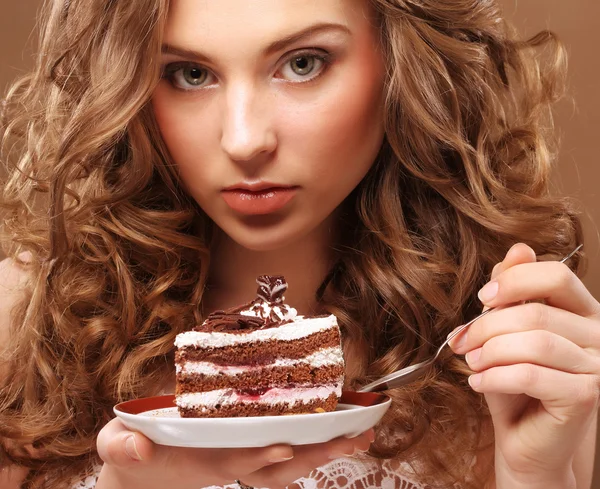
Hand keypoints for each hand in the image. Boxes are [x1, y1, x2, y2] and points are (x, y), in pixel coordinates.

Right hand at [96, 417, 373, 488]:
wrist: (144, 465)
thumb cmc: (133, 450)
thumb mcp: (118, 446)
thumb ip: (122, 446)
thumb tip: (139, 450)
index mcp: (202, 458)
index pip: (235, 459)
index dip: (258, 457)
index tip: (283, 448)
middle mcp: (229, 458)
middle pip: (276, 463)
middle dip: (313, 454)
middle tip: (354, 439)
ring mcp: (240, 452)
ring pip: (287, 458)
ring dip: (322, 449)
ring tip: (361, 435)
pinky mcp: (245, 442)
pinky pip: (282, 443)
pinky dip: (309, 438)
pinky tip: (336, 428)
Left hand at [450, 243, 599, 488]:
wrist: (527, 440)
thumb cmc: (515, 384)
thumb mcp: (507, 333)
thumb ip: (513, 293)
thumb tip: (519, 249)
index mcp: (583, 311)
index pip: (558, 275)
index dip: (516, 280)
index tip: (483, 298)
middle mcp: (598, 335)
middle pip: (537, 312)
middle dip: (487, 326)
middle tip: (462, 341)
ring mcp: (597, 366)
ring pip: (535, 343)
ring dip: (491, 352)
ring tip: (471, 362)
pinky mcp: (587, 396)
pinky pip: (532, 375)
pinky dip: (496, 377)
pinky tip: (478, 382)